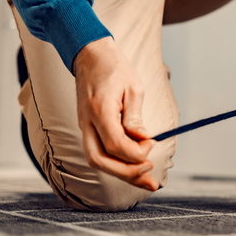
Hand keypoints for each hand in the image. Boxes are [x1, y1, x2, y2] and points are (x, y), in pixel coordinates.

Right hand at [73, 37, 158, 189]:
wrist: (90, 56)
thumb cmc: (115, 68)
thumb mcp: (133, 88)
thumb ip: (135, 117)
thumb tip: (142, 140)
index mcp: (100, 109)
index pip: (115, 144)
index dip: (136, 152)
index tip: (151, 144)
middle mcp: (87, 122)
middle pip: (100, 160)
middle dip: (126, 172)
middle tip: (149, 172)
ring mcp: (84, 126)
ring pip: (95, 161)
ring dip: (120, 173)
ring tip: (145, 180)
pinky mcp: (87, 128)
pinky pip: (97, 153)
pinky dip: (115, 164)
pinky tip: (133, 168)